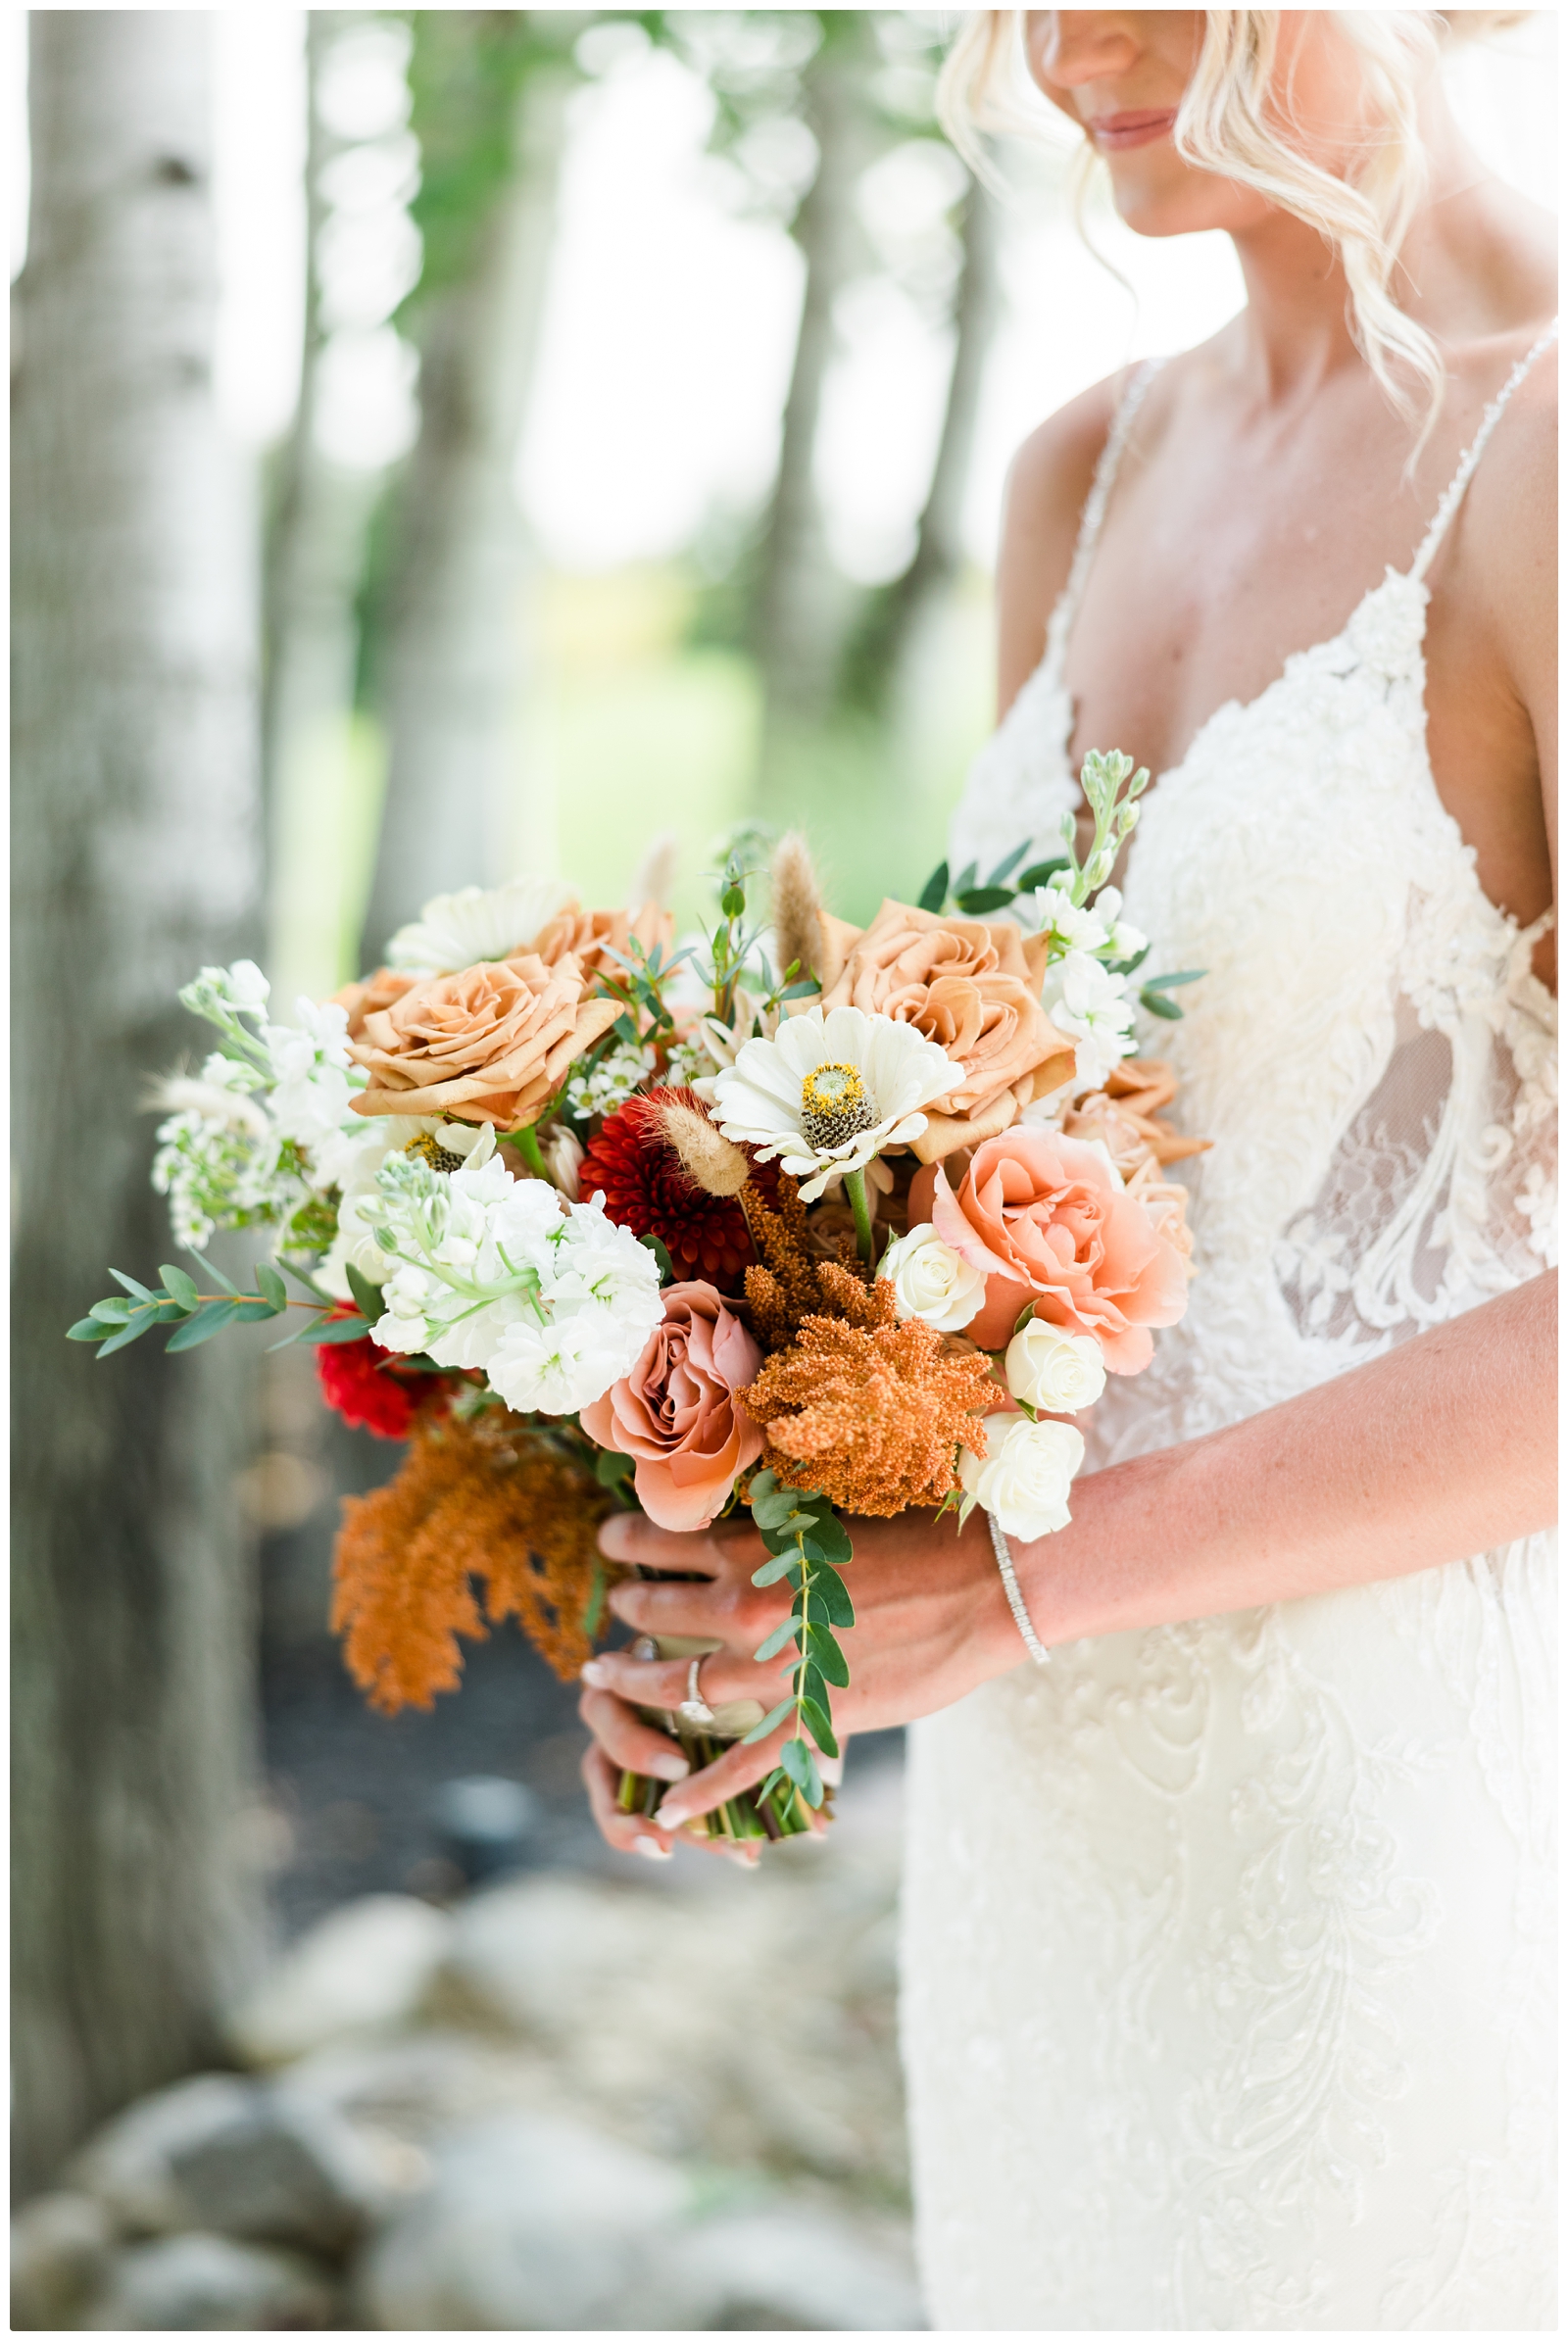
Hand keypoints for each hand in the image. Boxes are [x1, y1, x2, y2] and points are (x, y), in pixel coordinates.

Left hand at [577, 1502, 1017, 1844]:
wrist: (986, 1584)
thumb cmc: (922, 1534)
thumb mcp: (836, 1512)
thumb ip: (785, 1522)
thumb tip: (755, 1513)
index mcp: (757, 1548)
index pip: (663, 1541)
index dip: (627, 1541)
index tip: (610, 1540)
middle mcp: (750, 1606)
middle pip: (657, 1611)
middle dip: (625, 1609)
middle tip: (611, 1612)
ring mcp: (776, 1668)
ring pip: (679, 1683)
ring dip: (634, 1681)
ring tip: (606, 1678)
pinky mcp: (812, 1717)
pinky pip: (742, 1764)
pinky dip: (702, 1791)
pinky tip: (670, 1811)